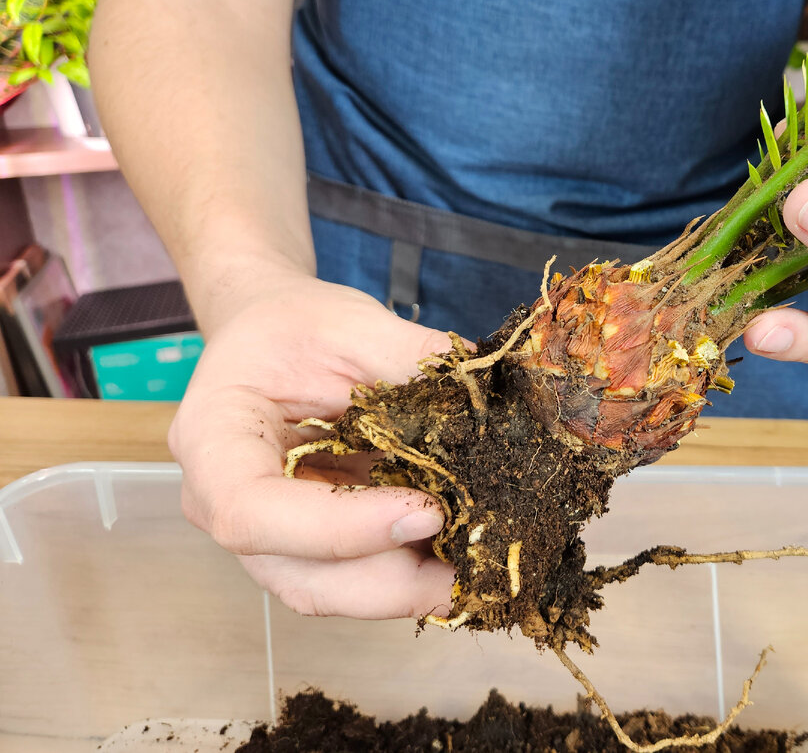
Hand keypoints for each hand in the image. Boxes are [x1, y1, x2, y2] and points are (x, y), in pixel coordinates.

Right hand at [170, 268, 457, 617]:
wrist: (275, 339)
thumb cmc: (296, 328)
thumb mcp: (351, 321)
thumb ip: (412, 357)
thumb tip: (488, 392)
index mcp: (212, 442)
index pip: (254, 512)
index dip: (339, 527)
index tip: (426, 510)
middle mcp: (225, 507)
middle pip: (299, 577)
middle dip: (393, 580)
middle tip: (477, 557)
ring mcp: (269, 539)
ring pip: (334, 593)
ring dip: (411, 589)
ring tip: (483, 566)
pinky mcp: (311, 549)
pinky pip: (359, 581)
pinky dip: (414, 578)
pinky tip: (468, 561)